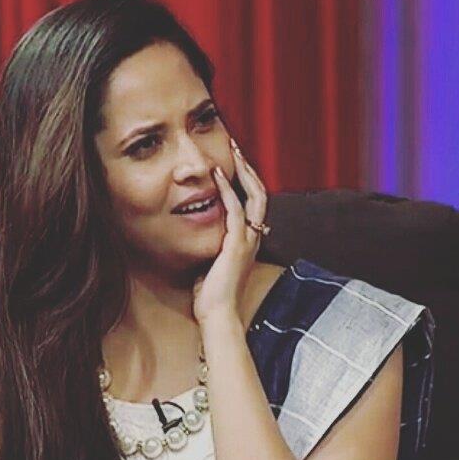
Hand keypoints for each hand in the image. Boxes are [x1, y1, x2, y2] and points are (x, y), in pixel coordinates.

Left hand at [193, 145, 268, 332]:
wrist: (217, 314)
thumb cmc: (210, 290)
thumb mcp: (212, 257)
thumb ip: (213, 239)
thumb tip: (198, 223)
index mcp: (249, 239)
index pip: (254, 201)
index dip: (247, 178)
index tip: (233, 157)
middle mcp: (253, 237)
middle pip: (260, 194)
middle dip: (248, 168)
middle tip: (235, 145)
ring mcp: (247, 241)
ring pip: (254, 198)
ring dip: (242, 172)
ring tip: (231, 151)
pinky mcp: (235, 245)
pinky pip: (235, 211)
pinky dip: (227, 190)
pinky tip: (217, 175)